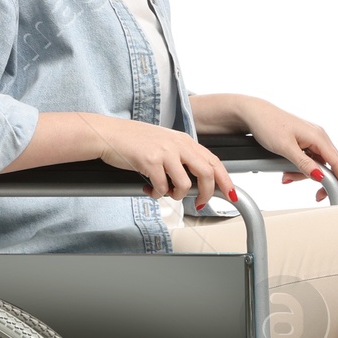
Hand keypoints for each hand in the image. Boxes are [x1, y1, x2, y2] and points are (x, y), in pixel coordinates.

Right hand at [91, 118, 235, 211]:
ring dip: (176, 196)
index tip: (230, 194)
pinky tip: (148, 188)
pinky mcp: (150, 161)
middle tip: (200, 204)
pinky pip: (162, 188)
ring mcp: (164, 152)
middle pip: (207, 174)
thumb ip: (180, 156)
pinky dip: (156, 194)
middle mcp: (177, 144)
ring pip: (184, 185)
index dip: (225, 179)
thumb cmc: (132, 140)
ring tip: (164, 192)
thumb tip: (195, 180)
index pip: (213, 161)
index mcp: (183, 140)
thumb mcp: (163, 143)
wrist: (108, 134)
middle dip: (207, 194)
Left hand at [241, 101, 337, 201]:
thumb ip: (303, 164)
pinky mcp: (303, 141)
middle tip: (315, 196)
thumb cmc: (268, 125)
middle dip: (320, 181)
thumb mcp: (285, 148)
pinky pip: (308, 159)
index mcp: (317, 136)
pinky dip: (300, 168)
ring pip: (317, 164)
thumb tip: (320, 176)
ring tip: (286, 177)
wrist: (254, 113)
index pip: (337, 162)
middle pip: (328, 166)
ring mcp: (311, 138)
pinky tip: (287, 171)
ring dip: (304, 175)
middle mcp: (318, 136)